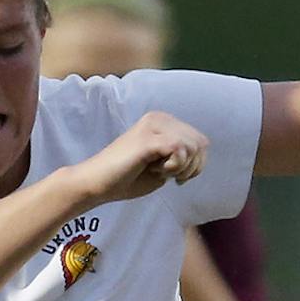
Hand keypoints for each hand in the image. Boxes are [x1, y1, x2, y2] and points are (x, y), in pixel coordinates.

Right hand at [80, 112, 207, 204]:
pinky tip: (157, 170)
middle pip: (200, 143)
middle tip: (169, 175)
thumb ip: (181, 156)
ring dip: (182, 167)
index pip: (201, 141)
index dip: (196, 164)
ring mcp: (152, 126)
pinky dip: (174, 167)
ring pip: (192, 146)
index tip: (176, 175)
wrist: (98, 183)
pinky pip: (178, 150)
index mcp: (163, 122)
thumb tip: (202, 151)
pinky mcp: (147, 138)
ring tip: (160, 171)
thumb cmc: (128, 178)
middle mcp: (159, 118)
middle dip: (192, 167)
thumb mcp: (163, 164)